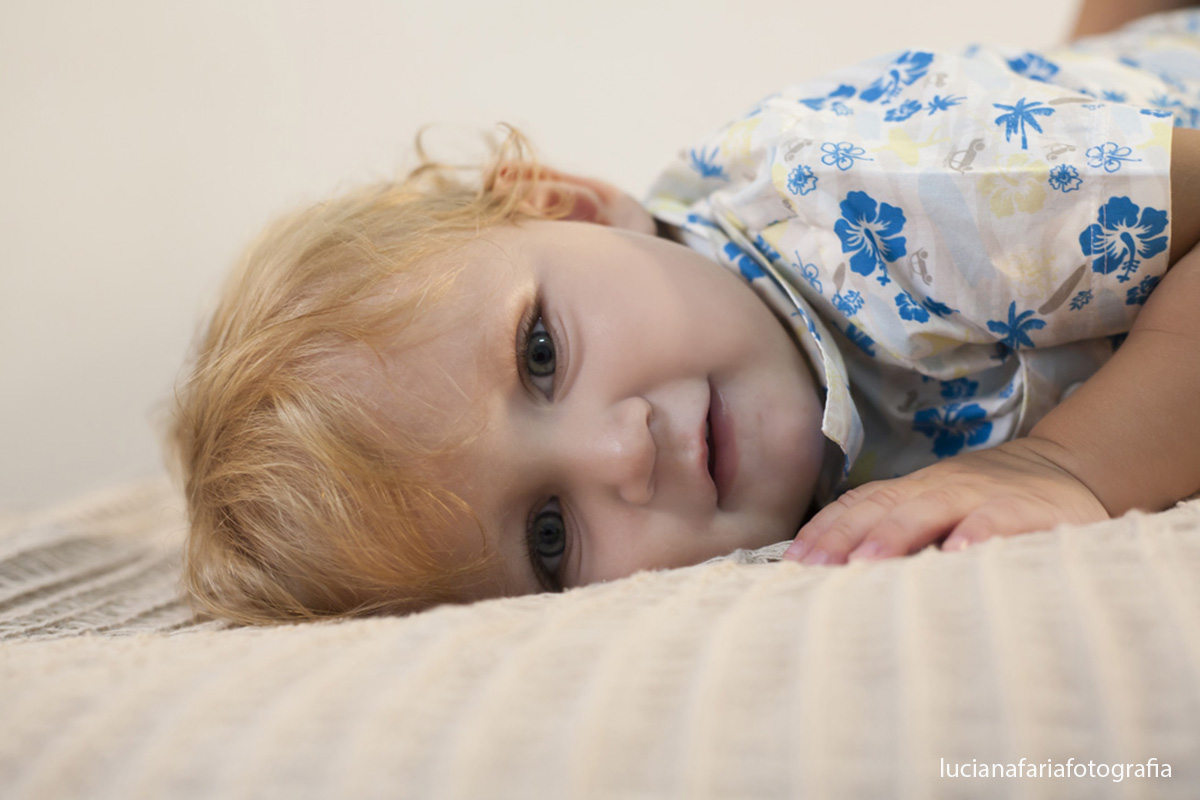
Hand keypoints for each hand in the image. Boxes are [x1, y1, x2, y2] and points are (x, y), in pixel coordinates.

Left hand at [782, 437, 1109, 564]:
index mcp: (911, 492)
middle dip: (842, 537)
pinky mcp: (1029, 509)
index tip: (790, 564)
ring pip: (931, 508)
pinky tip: (958, 554)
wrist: (1067, 469)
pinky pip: (999, 519)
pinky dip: (977, 533)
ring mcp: (981, 495)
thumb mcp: (936, 513)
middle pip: (880, 506)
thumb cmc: (984, 506)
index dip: (824, 531)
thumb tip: (832, 574)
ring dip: (896, 533)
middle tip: (811, 569)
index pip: (857, 505)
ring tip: (867, 562)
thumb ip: (897, 536)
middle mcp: (938, 488)